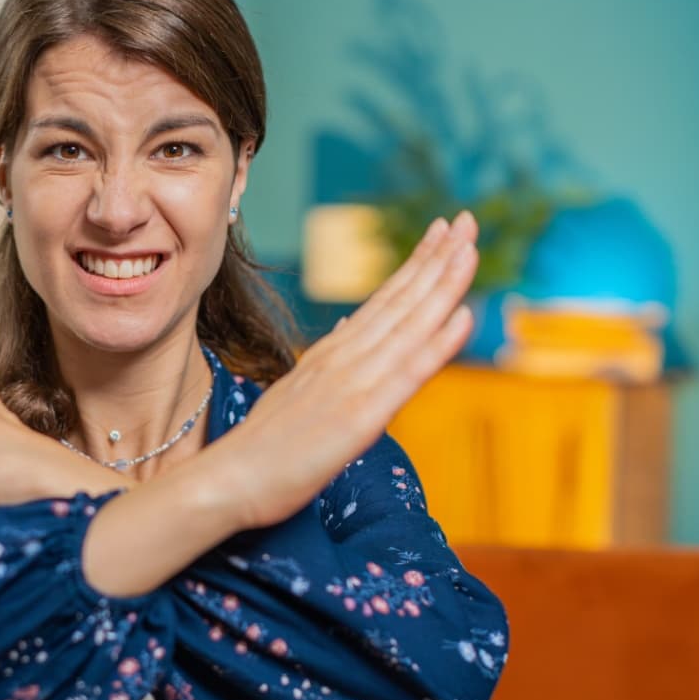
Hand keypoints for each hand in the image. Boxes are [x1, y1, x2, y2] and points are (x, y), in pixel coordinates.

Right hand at [202, 211, 479, 530]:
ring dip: (443, 285)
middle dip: (437, 258)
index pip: (383, 300)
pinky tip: (464, 317)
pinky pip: (407, 375)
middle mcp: (344, 359)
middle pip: (400, 301)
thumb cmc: (261, 448)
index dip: (416, 264)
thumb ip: (328, 360)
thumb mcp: (297, 392)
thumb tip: (351, 327)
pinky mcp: (360, 417)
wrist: (228, 480)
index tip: (442, 232)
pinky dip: (439, 344)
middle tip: (467, 219)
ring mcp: (353, 384)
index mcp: (332, 355)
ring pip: (409, 326)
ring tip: (470, 247)